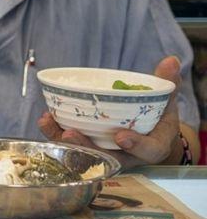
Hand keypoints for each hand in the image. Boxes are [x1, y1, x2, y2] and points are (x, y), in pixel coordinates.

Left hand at [37, 56, 182, 168]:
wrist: (151, 135)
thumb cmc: (159, 117)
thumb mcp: (166, 100)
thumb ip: (168, 82)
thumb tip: (171, 60)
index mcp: (153, 147)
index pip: (147, 151)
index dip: (135, 145)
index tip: (121, 136)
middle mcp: (129, 156)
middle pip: (107, 158)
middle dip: (86, 147)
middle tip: (70, 133)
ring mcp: (109, 156)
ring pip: (85, 154)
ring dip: (65, 141)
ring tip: (48, 122)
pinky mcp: (92, 150)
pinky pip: (73, 146)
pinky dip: (57, 134)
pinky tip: (46, 119)